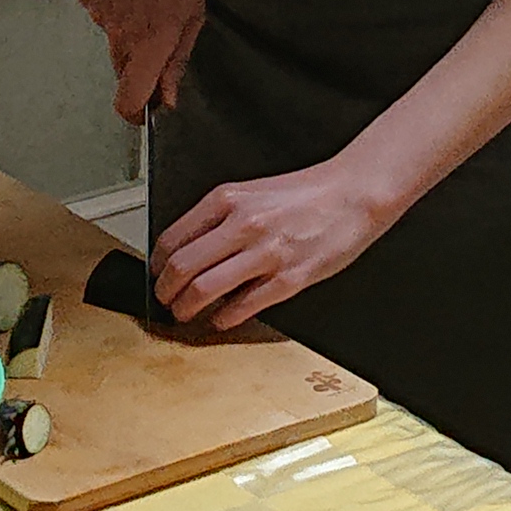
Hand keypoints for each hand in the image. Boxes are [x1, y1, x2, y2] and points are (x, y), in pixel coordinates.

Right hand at [86, 0, 211, 121]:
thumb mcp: (196, 8)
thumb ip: (178, 59)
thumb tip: (166, 98)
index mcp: (153, 38)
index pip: (128, 98)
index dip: (135, 113)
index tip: (146, 111)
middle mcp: (120, 31)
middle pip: (123, 71)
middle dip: (142, 64)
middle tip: (164, 31)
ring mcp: (99, 12)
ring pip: (114, 41)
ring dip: (131, 29)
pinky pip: (103, 15)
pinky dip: (117, 7)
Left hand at [156, 158, 402, 330]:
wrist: (353, 193)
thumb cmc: (306, 194)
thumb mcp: (252, 192)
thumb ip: (220, 217)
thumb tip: (190, 250)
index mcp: (228, 199)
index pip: (172, 238)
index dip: (157, 265)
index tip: (157, 275)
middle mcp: (242, 225)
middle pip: (181, 267)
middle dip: (165, 291)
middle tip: (166, 300)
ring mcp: (265, 253)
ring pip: (205, 289)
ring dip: (187, 308)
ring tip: (186, 314)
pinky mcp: (289, 279)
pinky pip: (243, 306)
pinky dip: (224, 318)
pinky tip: (222, 319)